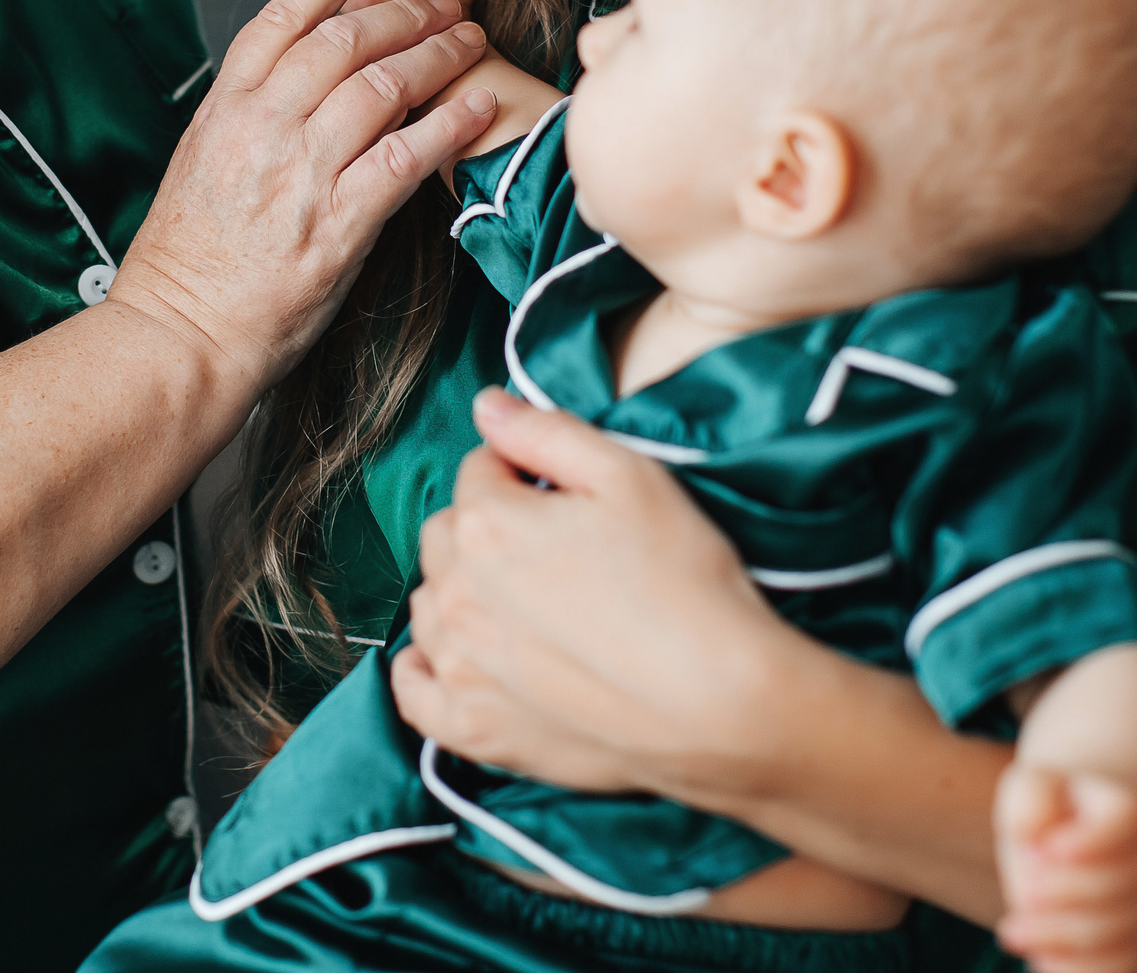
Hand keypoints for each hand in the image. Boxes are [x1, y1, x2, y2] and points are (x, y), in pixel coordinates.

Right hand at [109, 0, 497, 397]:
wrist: (181, 334)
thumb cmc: (192, 261)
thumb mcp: (204, 163)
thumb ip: (252, 115)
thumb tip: (301, 79)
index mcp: (227, 109)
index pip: (284, 17)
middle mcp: (263, 129)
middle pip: (346, 41)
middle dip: (406, 11)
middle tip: (445, 2)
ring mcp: (301, 173)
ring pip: (382, 87)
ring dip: (438, 56)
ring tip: (471, 42)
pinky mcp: (338, 224)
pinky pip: (407, 158)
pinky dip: (449, 126)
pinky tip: (477, 107)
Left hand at [390, 389, 802, 798]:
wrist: (722, 705)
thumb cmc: (684, 583)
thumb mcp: (630, 476)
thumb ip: (546, 431)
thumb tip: (486, 406)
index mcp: (485, 524)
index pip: (480, 470)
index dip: (523, 472)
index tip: (564, 495)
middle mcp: (456, 595)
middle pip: (446, 536)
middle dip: (485, 527)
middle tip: (550, 546)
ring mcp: (460, 668)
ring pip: (430, 606)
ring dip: (461, 592)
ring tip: (523, 603)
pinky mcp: (475, 730)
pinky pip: (414, 693)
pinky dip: (425, 669)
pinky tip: (454, 659)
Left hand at [995, 767, 1136, 972]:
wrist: (1071, 835)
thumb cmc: (1047, 808)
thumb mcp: (1030, 787)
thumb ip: (1030, 800)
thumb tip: (1032, 837)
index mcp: (1126, 811)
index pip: (1124, 821)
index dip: (1090, 841)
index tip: (1046, 849)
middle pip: (1118, 886)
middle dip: (1064, 894)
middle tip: (1024, 892)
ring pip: (1117, 934)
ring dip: (1060, 936)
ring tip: (1013, 931)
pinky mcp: (1131, 944)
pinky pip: (1121, 967)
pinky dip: (1081, 970)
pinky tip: (1041, 961)